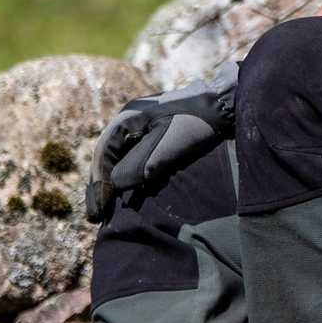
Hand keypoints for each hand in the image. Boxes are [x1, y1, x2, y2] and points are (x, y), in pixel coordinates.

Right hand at [83, 61, 238, 223]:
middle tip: (97, 216)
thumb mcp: (166, 148)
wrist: (224, 106)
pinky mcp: (155, 133)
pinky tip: (127, 194)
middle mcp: (130, 120)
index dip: (97, 184)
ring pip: (118, 157)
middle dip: (101, 186)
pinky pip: (132, 156)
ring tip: (107, 210)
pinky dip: (126, 175)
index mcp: (128, 117)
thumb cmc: (196, 124)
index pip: (103, 152)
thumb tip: (115, 185)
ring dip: (112, 182)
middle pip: (107, 155)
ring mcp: (142, 125)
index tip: (98, 211)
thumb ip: (139, 165)